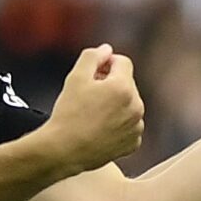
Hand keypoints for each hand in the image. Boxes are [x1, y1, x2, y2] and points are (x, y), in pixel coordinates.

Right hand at [46, 43, 144, 171]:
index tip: (92, 75)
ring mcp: (136, 126)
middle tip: (89, 97)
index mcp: (123, 87)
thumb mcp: (76, 77)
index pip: (122, 62)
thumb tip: (107, 50)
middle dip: (111, 85)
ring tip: (93, 115)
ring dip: (116, 105)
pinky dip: (118, 125)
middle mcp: (136, 106)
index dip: (105, 64)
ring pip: (129, 105)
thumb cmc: (68, 114)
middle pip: (126, 84)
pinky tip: (100, 129)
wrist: (64, 151)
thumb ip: (92, 57)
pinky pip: (129, 126)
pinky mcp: (133, 143)